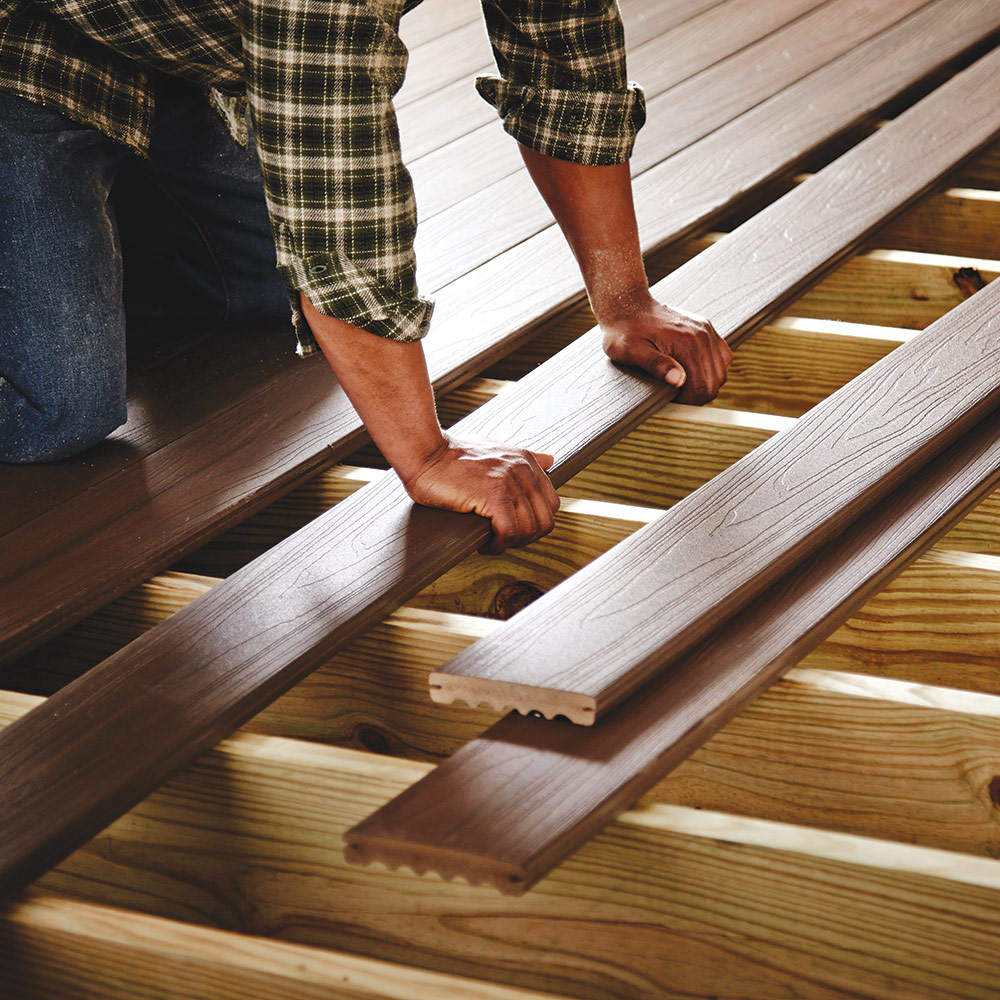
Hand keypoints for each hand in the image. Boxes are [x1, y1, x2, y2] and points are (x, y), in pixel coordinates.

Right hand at [401, 433, 559, 553]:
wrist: (425, 452)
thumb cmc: (451, 455)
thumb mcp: (495, 449)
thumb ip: (525, 457)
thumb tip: (551, 459)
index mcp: (526, 461)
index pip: (552, 504)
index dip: (535, 524)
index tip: (514, 530)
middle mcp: (523, 470)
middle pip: (544, 520)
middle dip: (526, 538)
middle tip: (503, 540)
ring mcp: (510, 483)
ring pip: (528, 530)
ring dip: (511, 544)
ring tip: (492, 542)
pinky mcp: (493, 496)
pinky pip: (509, 532)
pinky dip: (498, 545)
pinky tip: (485, 544)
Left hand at [600, 296, 731, 404]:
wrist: (627, 305)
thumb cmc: (624, 331)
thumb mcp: (631, 351)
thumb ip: (655, 364)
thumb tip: (679, 381)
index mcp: (687, 343)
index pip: (702, 387)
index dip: (689, 401)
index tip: (671, 399)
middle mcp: (702, 335)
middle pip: (715, 381)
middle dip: (697, 394)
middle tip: (675, 394)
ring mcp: (706, 330)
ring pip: (721, 370)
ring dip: (706, 382)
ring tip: (683, 383)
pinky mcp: (706, 328)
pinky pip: (722, 355)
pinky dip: (712, 369)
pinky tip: (693, 371)